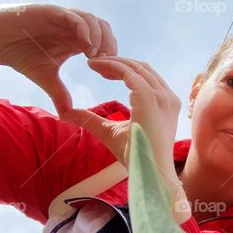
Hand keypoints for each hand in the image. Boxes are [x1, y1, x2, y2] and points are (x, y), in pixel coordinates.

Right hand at [0, 3, 115, 115]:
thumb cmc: (20, 54)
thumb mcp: (45, 77)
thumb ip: (59, 93)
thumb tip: (68, 115)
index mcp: (75, 39)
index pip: (104, 41)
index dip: (111, 55)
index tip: (108, 75)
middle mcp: (71, 27)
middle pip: (103, 28)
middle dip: (109, 45)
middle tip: (105, 64)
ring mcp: (61, 17)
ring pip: (91, 20)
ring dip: (99, 37)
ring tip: (94, 56)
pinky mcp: (49, 11)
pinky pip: (72, 16)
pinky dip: (83, 29)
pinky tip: (85, 46)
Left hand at [60, 55, 182, 178]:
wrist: (149, 171)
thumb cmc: (136, 157)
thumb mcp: (110, 132)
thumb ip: (92, 120)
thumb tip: (65, 114)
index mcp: (165, 105)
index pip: (147, 78)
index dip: (125, 71)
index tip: (104, 73)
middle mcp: (167, 97)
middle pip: (142, 68)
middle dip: (118, 62)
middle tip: (95, 63)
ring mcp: (160, 96)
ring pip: (134, 66)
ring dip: (113, 61)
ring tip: (92, 63)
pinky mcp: (148, 97)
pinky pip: (127, 72)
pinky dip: (111, 66)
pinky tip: (94, 67)